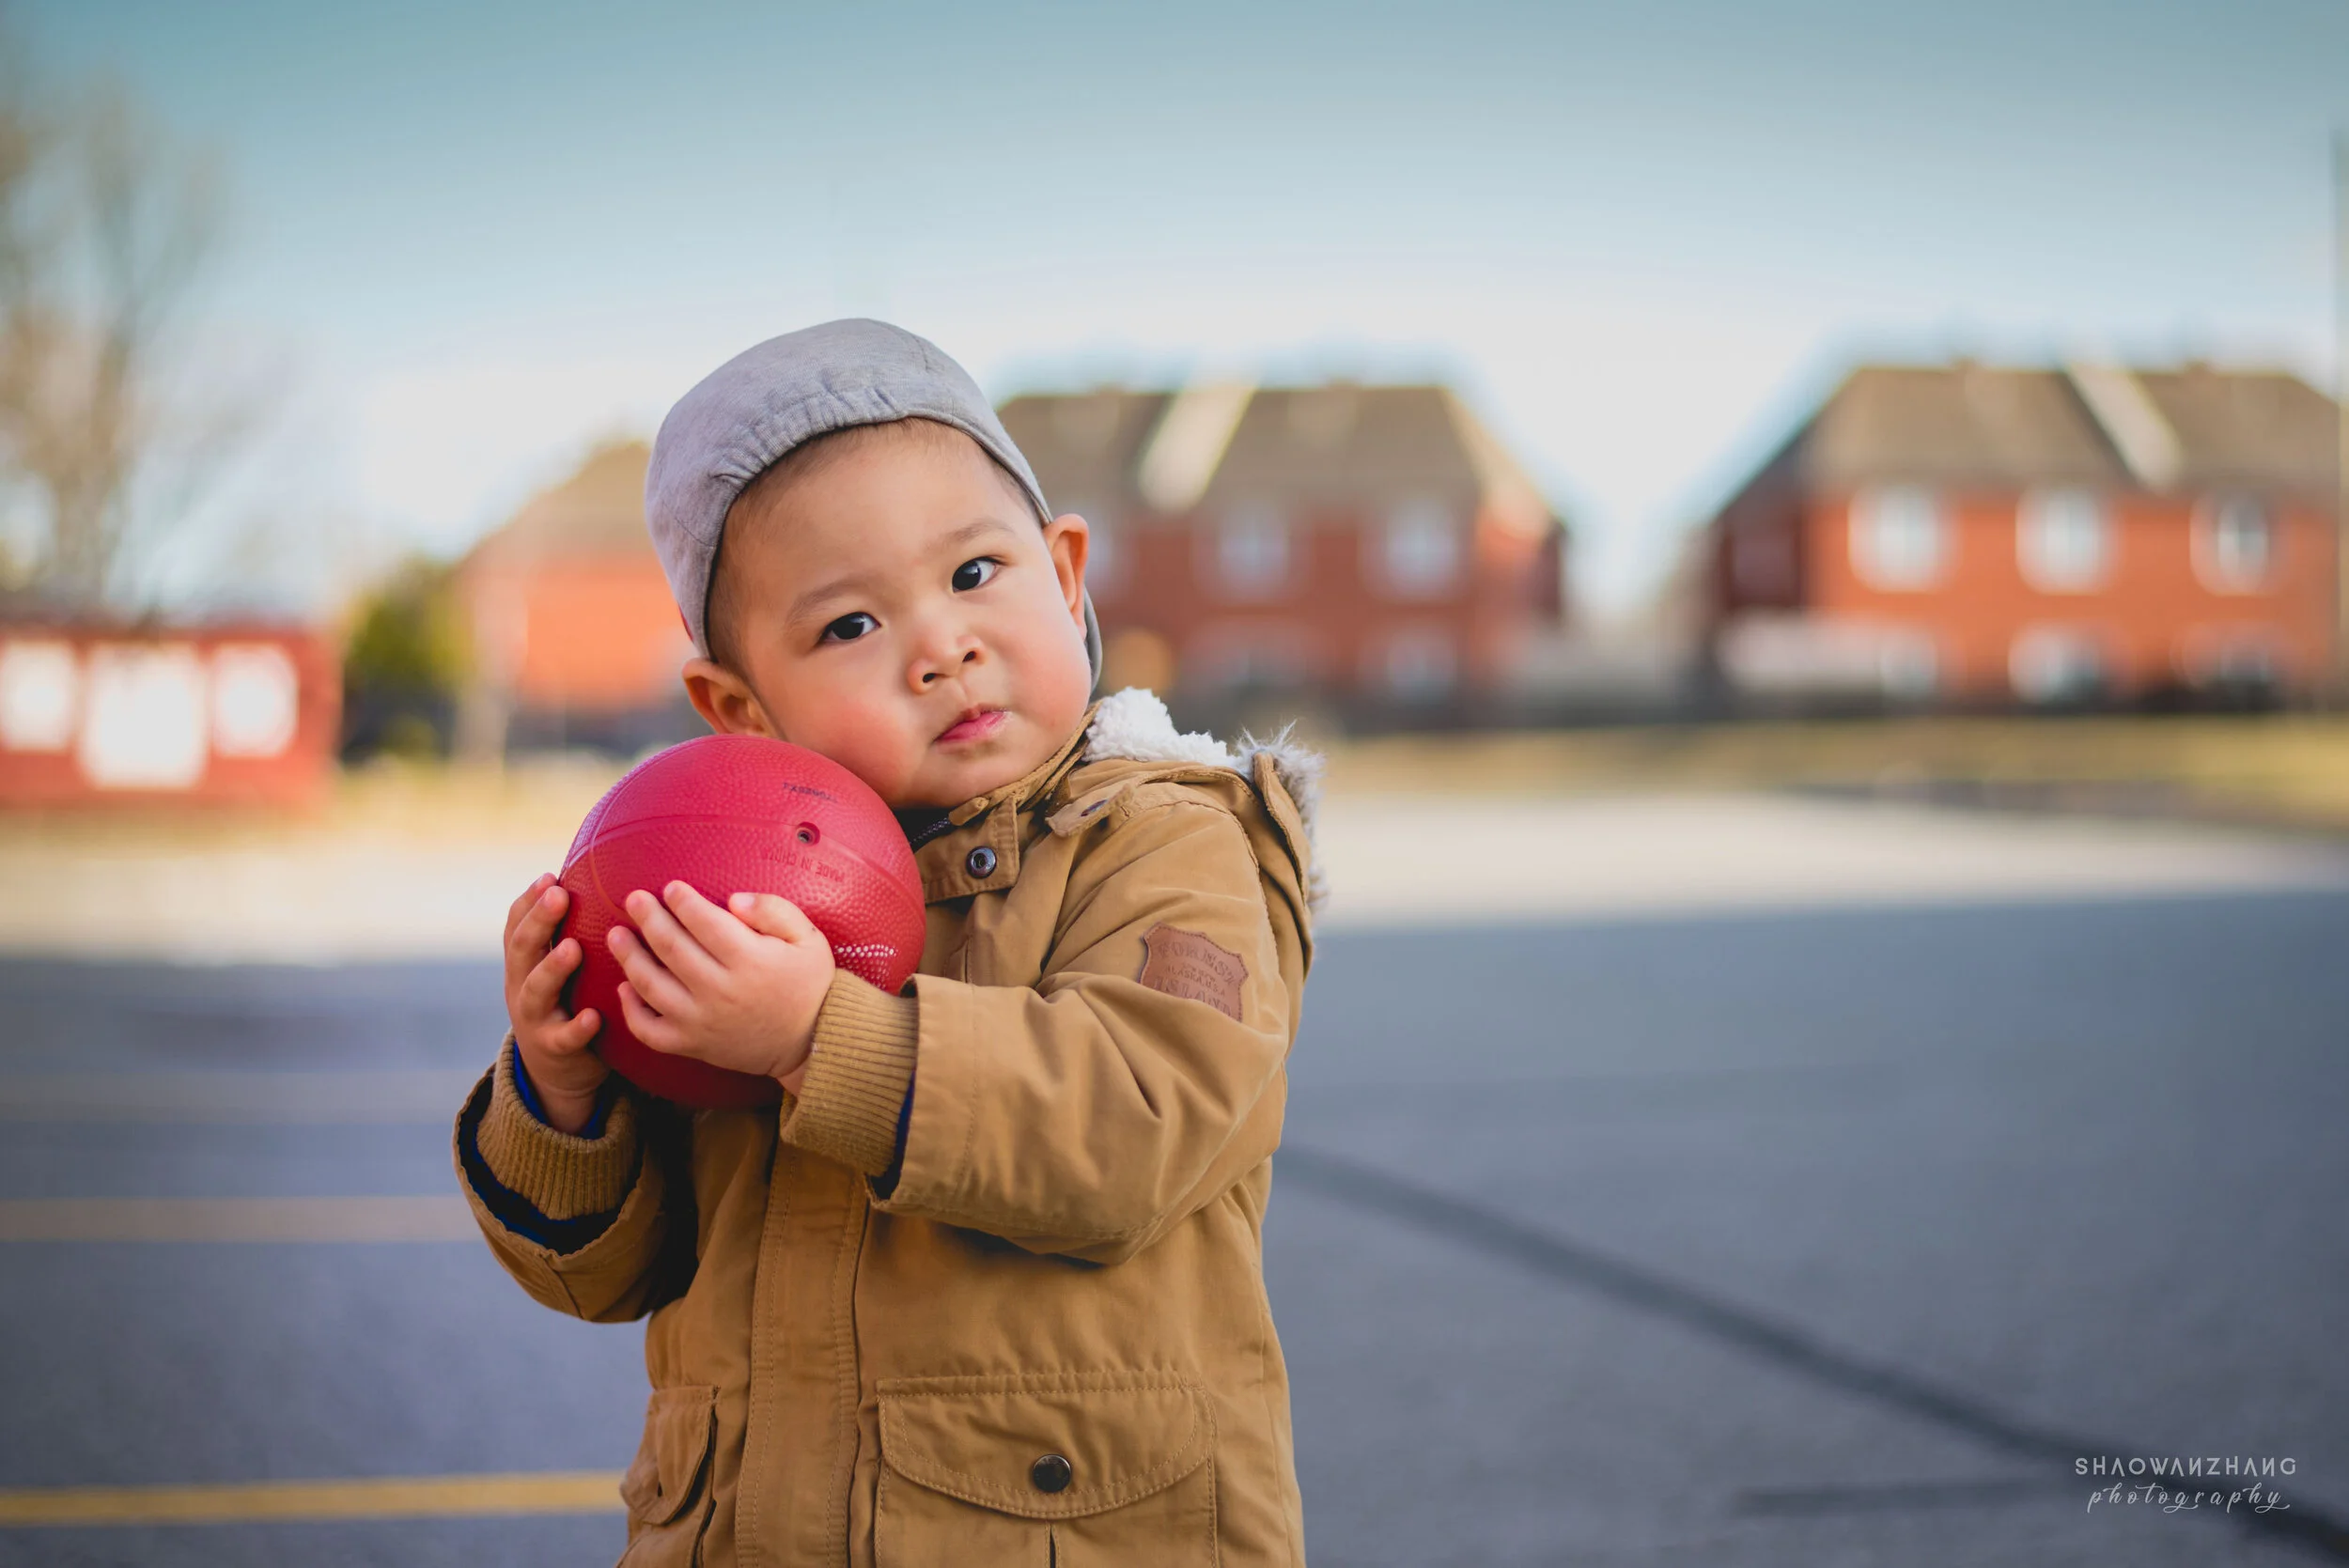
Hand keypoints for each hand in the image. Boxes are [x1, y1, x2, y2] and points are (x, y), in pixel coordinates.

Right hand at [502, 873, 608, 1134]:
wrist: (556, 1068)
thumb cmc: (568, 1000)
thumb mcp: (560, 966)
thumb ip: (573, 931)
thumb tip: (608, 877)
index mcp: (525, 961)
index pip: (517, 924)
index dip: (529, 901)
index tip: (550, 877)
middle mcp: (522, 984)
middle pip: (522, 948)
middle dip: (539, 920)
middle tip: (559, 896)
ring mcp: (534, 1017)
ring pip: (535, 991)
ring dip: (553, 968)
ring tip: (574, 949)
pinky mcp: (553, 1048)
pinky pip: (562, 1038)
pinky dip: (577, 1028)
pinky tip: (593, 1017)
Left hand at [607, 882, 836, 1094]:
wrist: (811, 1041)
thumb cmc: (808, 984)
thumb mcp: (808, 939)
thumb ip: (775, 911)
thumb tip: (734, 899)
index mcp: (750, 961)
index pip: (705, 922)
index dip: (683, 901)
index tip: (671, 888)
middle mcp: (721, 991)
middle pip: (672, 948)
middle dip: (649, 918)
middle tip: (634, 899)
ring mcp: (701, 1021)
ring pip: (652, 986)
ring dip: (629, 957)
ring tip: (617, 934)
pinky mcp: (692, 1044)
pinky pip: (650, 1030)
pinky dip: (632, 1010)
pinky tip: (625, 988)